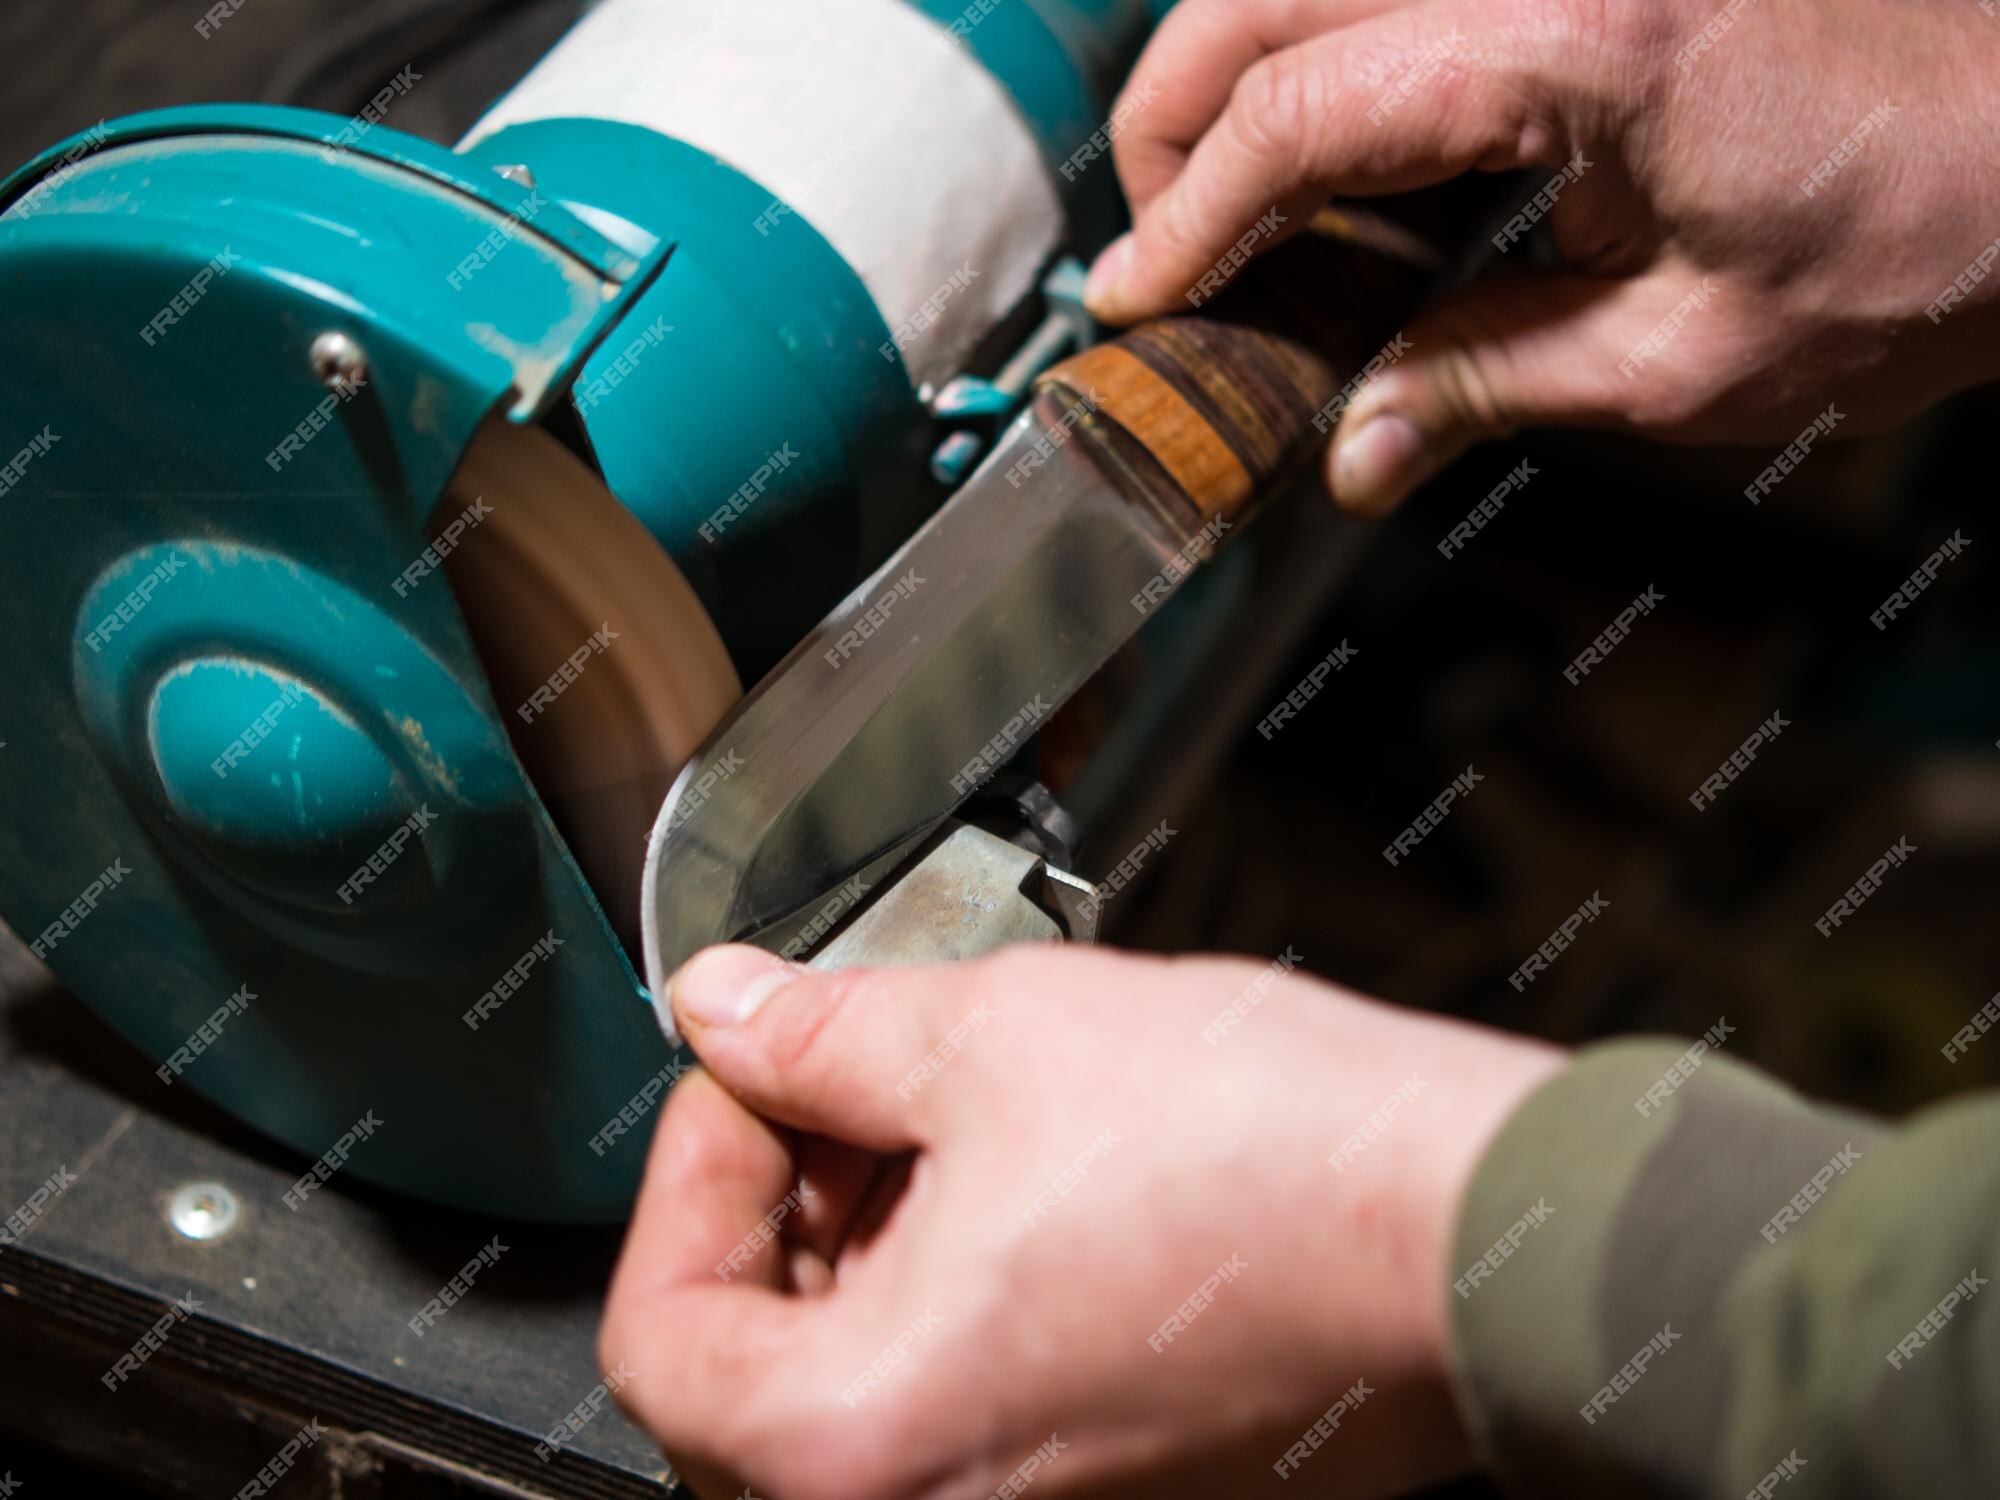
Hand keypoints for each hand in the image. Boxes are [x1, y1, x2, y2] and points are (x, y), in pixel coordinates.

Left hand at [600, 943, 1562, 1498]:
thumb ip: (822, 1034)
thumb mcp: (998, 1038)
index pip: (662, 1329)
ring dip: (863, 1246)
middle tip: (832, 1088)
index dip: (688, 1171)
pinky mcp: (1127, 1490)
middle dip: (777, 1204)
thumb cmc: (1271, 1157)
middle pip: (754, 1372)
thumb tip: (728, 1010)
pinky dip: (952, 1299)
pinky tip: (1015, 1181)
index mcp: (867, 1442)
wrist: (1474, 1228)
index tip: (747, 1076)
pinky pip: (970, 1408)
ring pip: (862, 1392)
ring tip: (936, 1115)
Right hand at [1083, 0, 1999, 513]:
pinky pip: (1399, 8)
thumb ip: (1484, 386)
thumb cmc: (1935, 229)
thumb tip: (1351, 450)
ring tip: (1243, 227)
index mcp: (1572, 33)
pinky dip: (1337, 78)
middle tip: (1166, 260)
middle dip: (1176, 126)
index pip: (1298, 108)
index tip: (1136, 302)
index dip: (1189, 217)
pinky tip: (1355, 183)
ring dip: (1246, 87)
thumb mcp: (1686, 359)